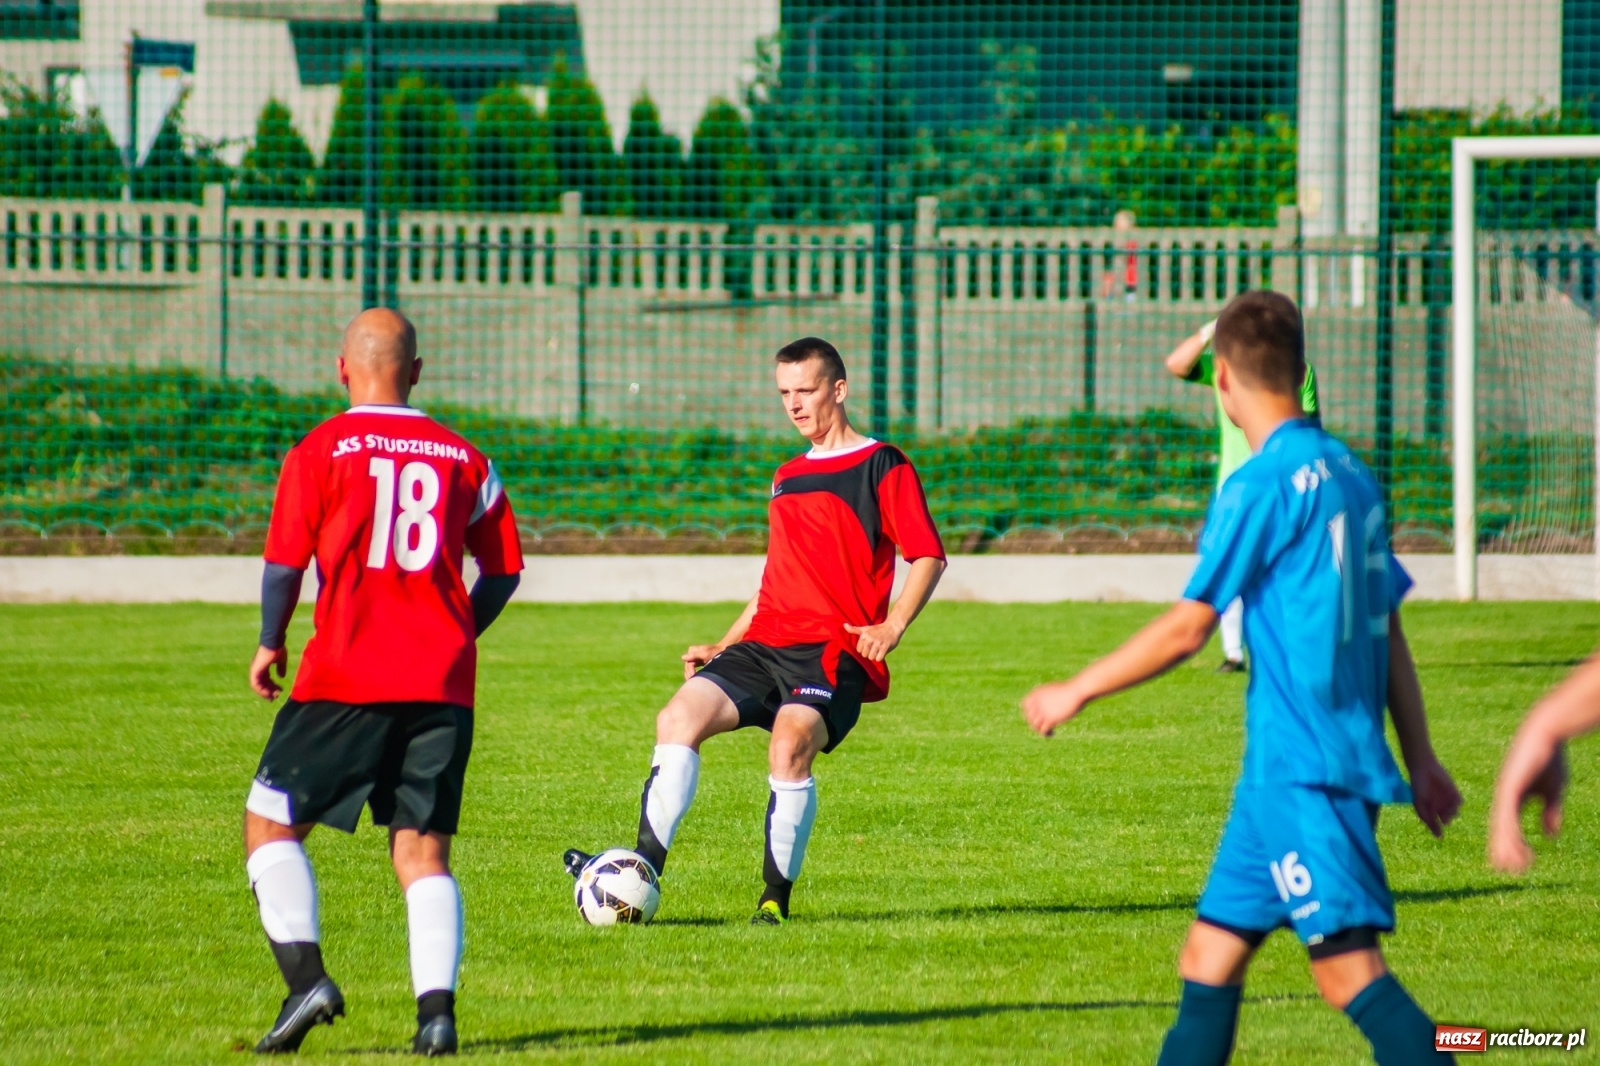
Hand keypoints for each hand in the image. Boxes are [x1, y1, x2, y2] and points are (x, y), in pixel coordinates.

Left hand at [249, 645, 287, 699]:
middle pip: (262, 684)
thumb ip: (281, 668)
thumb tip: (281, 676)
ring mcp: (255, 670)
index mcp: (263, 666)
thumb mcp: (281, 660)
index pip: (266, 679)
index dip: (272, 686)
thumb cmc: (277, 648)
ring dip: (265, 693)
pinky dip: (261, 690)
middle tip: (276, 697)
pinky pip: (255, 685)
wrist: (273, 642)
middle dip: (269, 691)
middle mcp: (257, 669)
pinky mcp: (254, 671)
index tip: (279, 691)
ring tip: (274, 696)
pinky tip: (268, 694)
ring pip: (257, 686)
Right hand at [682, 644, 722, 679]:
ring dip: (690, 676)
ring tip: (693, 684)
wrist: (724, 651)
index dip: (690, 672)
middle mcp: (691, 654)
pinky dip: (693, 675)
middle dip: (690, 675)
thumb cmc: (716, 652)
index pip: (689, 664)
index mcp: (692, 650)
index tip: (693, 678)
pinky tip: (694, 681)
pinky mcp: (698, 662)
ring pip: (689, 670)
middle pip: (688, 667)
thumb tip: (683, 657)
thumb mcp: (706, 654)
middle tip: (693, 683)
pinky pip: (693, 670)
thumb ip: (694, 655)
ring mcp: (694, 658)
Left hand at [844, 620, 904, 661]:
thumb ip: (854, 629)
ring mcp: (878, 643)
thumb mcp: (865, 628)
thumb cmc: (877, 629)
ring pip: (871, 658)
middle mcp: (870, 639)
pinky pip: (878, 659)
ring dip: (875, 656)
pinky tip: (882, 651)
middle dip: (869, 653)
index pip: (859, 650)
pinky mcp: (885, 647)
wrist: (892, 627)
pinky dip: (880, 657)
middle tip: (874, 647)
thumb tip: (844, 625)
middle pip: (864, 655)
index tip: (869, 645)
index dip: (864, 649)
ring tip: (878, 650)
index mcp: (864, 635)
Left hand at [1021, 680, 1086, 736]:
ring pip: (1034, 725)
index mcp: (1036, 694)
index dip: (1028, 712)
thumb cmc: (1068, 690)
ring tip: (1047, 731)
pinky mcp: (1051, 719)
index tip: (1035, 716)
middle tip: (1043, 725)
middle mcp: (1037, 703)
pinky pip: (1043, 731)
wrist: (1076, 692)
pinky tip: (1052, 733)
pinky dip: (1046, 734)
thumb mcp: (1053, 690)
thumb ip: (1045, 697)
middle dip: (1034, 722)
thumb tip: (1044, 704)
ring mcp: (1043, 711)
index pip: (1024, 705)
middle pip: (1029, 717)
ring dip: (1039, 730)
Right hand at [1407, 755, 1461, 837]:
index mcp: (1429, 810)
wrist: (1424, 768)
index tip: (1439, 833)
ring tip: (1447, 809)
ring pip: (1455, 813)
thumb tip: (1439, 836)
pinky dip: (1457, 804)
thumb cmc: (1418, 786)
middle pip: (1447, 820)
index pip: (1436, 825)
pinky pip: (1460, 802)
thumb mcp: (1419, 803)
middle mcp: (1439, 806)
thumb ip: (1427, 819)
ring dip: (1452, 813)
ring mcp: (1447, 800)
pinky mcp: (1454, 792)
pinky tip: (1452, 801)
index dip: (1437, 829)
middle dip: (1446, 819)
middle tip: (1444, 817)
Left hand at [1489, 744, 1566, 873]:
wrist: (1547, 735)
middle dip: (1502, 850)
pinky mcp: (1510, 786)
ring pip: (1502, 824)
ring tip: (1509, 865)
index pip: (1508, 826)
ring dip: (1506, 846)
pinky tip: (1512, 843)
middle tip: (1504, 871)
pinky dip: (1509, 829)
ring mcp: (1505, 792)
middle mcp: (1505, 797)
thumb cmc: (1550, 759)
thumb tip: (1549, 835)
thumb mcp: (1552, 791)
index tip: (1513, 863)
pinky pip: (1508, 812)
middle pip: (1500, 829)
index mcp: (1513, 798)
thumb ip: (1549, 812)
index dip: (1509, 844)